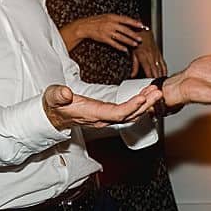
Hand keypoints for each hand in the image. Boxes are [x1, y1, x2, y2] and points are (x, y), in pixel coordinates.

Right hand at [41, 83, 160, 130]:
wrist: (52, 116)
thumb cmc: (53, 105)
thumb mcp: (52, 97)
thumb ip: (58, 95)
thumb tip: (66, 93)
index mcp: (91, 113)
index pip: (115, 114)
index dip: (130, 107)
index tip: (142, 98)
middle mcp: (101, 118)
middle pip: (128, 115)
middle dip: (145, 105)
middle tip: (158, 93)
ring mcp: (105, 117)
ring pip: (130, 114)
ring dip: (145, 104)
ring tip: (155, 91)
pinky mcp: (107, 114)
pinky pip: (127, 112)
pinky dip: (138, 104)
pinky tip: (145, 95)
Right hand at [71, 14, 144, 51]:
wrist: (85, 26)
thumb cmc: (96, 21)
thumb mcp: (107, 16)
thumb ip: (116, 19)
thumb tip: (128, 21)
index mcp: (112, 17)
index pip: (126, 20)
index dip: (134, 23)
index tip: (141, 26)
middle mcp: (110, 24)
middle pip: (125, 30)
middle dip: (134, 35)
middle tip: (140, 38)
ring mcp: (107, 32)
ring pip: (121, 37)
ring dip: (129, 41)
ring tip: (135, 44)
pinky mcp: (104, 38)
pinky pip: (114, 44)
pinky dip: (120, 47)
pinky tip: (125, 49)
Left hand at [131, 28, 164, 78]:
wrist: (143, 32)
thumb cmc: (136, 42)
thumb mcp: (133, 54)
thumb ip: (134, 66)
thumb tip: (132, 75)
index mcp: (144, 57)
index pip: (148, 70)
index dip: (150, 77)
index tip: (151, 83)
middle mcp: (151, 56)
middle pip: (155, 70)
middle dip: (157, 79)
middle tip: (158, 86)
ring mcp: (156, 55)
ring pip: (160, 67)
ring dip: (162, 75)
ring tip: (163, 83)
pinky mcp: (159, 54)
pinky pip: (163, 63)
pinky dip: (164, 69)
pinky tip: (165, 74)